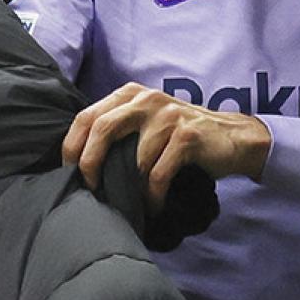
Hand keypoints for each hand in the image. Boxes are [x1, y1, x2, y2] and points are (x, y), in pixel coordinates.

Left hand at [63, 83, 271, 209]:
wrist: (231, 138)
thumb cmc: (179, 136)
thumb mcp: (146, 121)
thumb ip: (117, 128)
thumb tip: (77, 159)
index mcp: (129, 94)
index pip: (87, 115)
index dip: (72, 145)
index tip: (68, 171)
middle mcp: (147, 99)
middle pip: (102, 128)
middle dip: (90, 163)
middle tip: (90, 188)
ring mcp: (169, 116)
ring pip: (134, 158)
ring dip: (131, 187)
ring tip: (133, 202)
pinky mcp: (188, 136)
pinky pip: (158, 173)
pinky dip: (152, 195)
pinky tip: (153, 205)